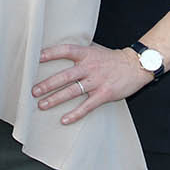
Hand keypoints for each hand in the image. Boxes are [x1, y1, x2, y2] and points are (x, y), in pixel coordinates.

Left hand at [32, 43, 151, 124]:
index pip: (66, 51)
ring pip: (72, 91)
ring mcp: (97, 81)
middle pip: (65, 76)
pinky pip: (87, 106)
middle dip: (47, 84)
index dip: (51, 53)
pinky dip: (75, 114)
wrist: (135, 66)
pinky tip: (64, 119)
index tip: (37, 58)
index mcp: (86, 54)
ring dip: (55, 99)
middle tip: (34, 91)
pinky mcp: (104, 94)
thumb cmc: (112, 59)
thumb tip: (59, 52)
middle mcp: (90, 67)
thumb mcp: (95, 50)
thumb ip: (79, 53)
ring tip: (42, 105)